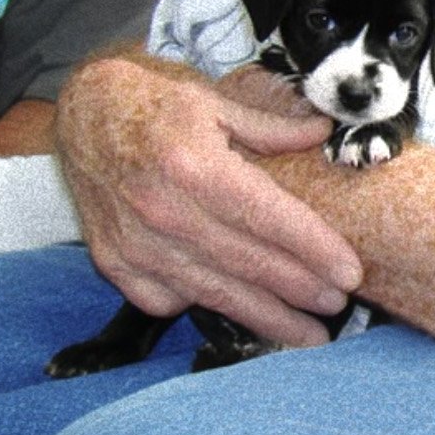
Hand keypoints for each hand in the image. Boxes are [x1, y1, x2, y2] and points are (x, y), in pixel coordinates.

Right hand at [55, 51, 362, 347]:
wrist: (85, 111)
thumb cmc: (156, 103)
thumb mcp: (215, 101)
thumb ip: (270, 127)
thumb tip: (322, 132)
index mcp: (194, 165)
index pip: (267, 217)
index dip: (312, 248)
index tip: (349, 272)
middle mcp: (163, 210)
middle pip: (246, 261)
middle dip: (298, 289)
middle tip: (338, 306)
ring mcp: (135, 242)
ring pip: (212, 291)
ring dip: (264, 316)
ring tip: (305, 333)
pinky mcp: (114, 262)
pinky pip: (168, 298)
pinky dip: (204, 305)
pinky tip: (238, 311)